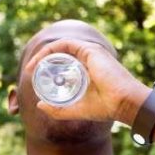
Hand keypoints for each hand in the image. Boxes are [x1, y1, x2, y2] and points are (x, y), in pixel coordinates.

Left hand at [23, 38, 148, 124]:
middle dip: (42, 60)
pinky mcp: (89, 50)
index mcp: (89, 70)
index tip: (35, 77)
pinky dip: (50, 51)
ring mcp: (90, 52)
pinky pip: (64, 45)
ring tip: (31, 67)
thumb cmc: (106, 107)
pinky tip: (40, 61)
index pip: (65, 62)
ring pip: (60, 47)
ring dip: (43, 54)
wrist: (124, 103)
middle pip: (61, 54)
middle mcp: (90, 58)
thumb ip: (58, 109)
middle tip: (30, 71)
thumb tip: (40, 105)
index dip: (48, 67)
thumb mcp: (77, 109)